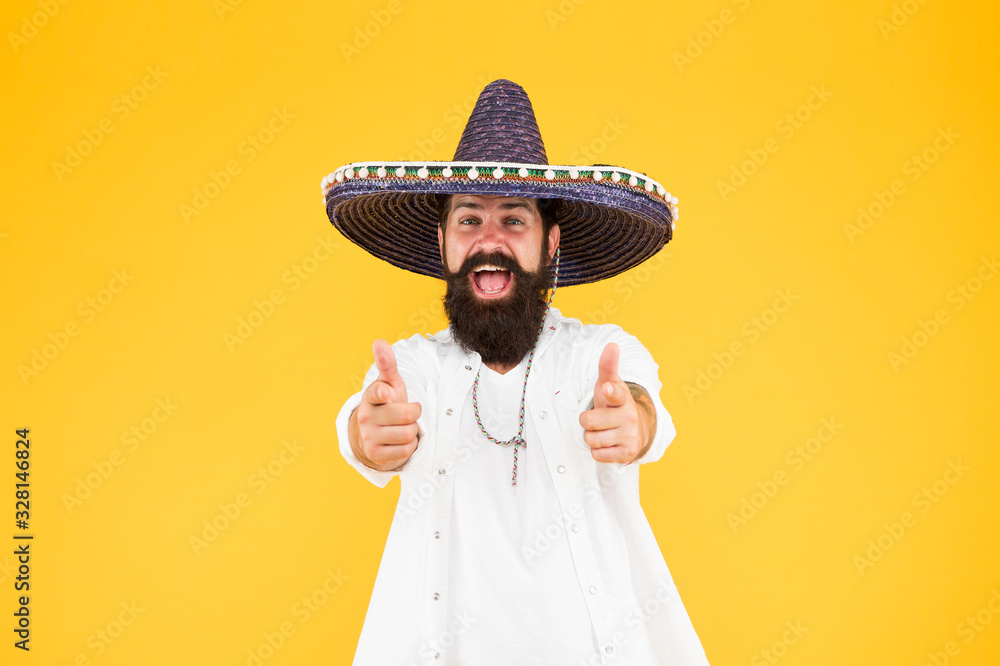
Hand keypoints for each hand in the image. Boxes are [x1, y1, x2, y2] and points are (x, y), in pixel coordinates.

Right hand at [349, 339, 421, 470]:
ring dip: (412, 431)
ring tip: (403, 427)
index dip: (382, 393)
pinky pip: (406, 450)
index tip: (386, 393)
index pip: (375, 393)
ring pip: (408, 433)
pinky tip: (400, 441)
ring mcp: (369, 437)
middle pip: (406, 414)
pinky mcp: (375, 454)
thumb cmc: (387, 404)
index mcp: (371, 396)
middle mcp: (367, 416)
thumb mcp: (389, 384)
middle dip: (414, 413)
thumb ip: (387, 364)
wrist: (373, 435)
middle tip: (408, 413)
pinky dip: (410, 446)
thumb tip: (379, 341)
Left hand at [579, 343, 651, 463]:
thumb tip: (612, 345)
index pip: (615, 394)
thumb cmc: (615, 405)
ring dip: (592, 437)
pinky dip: (598, 451)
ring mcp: (629, 436)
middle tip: (598, 419)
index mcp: (622, 398)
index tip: (607, 389)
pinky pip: (598, 454)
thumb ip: (607, 367)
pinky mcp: (627, 454)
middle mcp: (628, 416)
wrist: (637, 430)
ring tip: (603, 431)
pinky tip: (608, 443)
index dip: (609, 392)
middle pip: (588, 421)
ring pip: (592, 439)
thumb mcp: (610, 385)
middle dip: (587, 422)